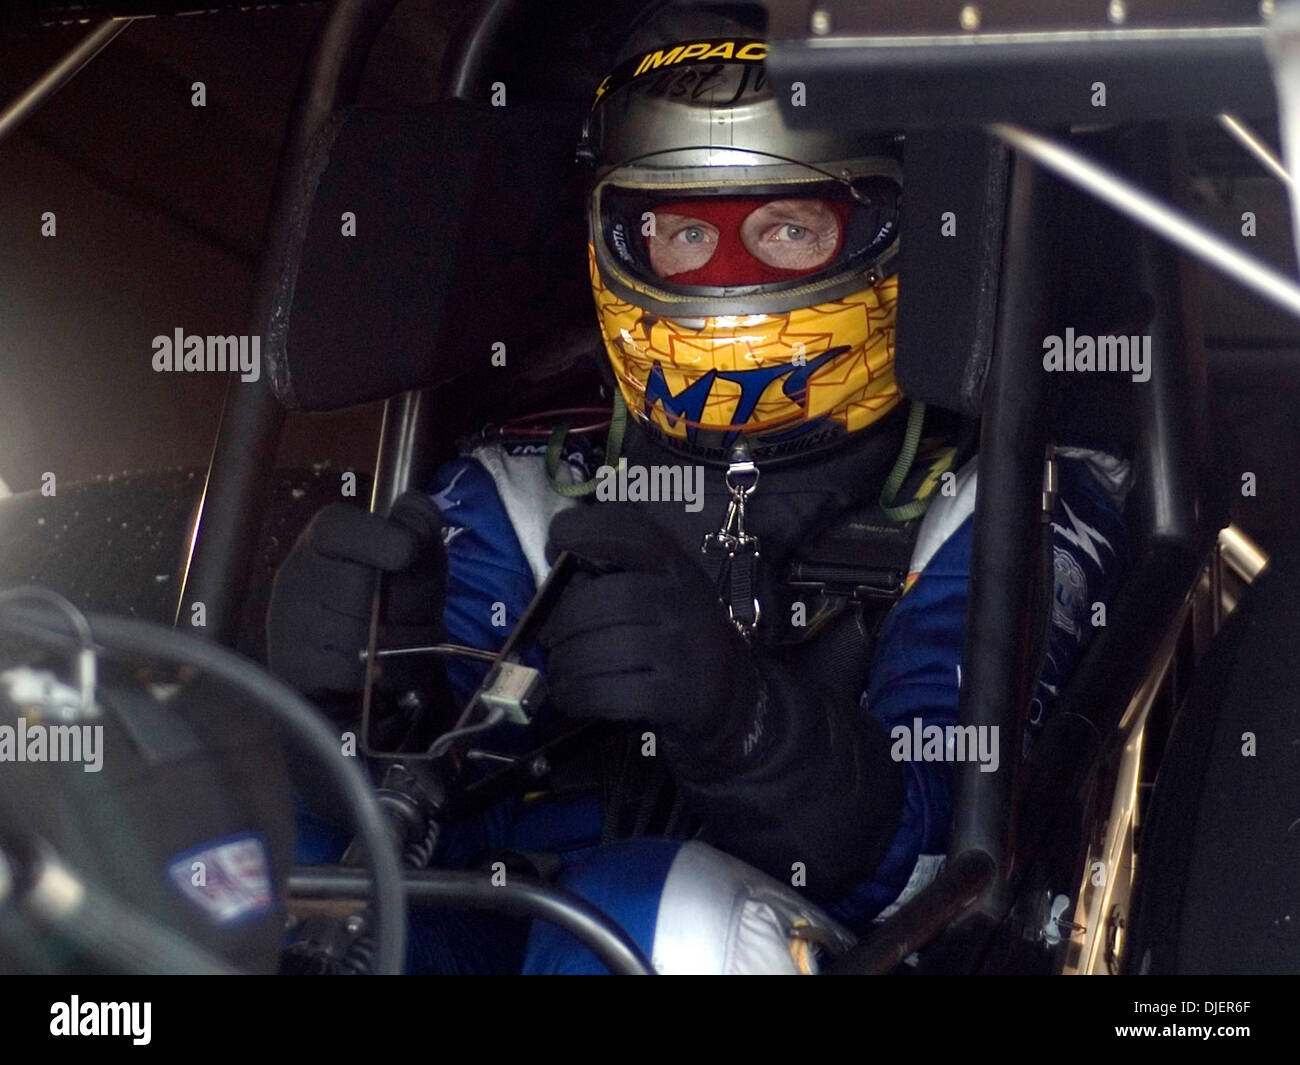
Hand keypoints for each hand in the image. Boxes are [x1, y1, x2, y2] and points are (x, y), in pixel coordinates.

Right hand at [266, 490, 446, 696]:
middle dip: (408, 603)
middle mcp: (296, 574)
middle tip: (418, 611)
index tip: (408, 551)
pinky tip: (385, 666)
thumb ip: (419, 527)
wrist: (351, 661)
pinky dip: (386, 673)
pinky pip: (355, 672)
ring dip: (404, 643)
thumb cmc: (387, 598)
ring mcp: (289, 623)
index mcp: (323, 538)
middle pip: (362, 585)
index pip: (340, 528)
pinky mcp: (294, 668)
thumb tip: (416, 508)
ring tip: (403, 639)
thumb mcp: (413, 556)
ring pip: (362, 634)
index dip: (380, 538)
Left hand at [539, 503, 760, 771]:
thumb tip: (557, 573)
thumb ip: (615, 575)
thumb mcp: (660, 592)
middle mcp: (686, 602)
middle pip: (610, 599)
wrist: (733, 696)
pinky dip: (578, 694)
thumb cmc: (676, 637)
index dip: (588, 529)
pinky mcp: (679, 697)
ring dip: (565, 662)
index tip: (557, 539)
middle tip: (550, 638)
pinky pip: (612, 693)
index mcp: (676, 567)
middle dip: (564, 620)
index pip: (634, 532)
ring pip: (605, 649)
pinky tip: (571, 696)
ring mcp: (686, 651)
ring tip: (558, 670)